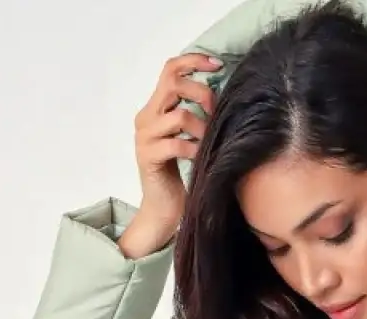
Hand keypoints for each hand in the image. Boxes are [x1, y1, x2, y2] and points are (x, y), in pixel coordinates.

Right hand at [126, 51, 222, 246]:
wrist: (163, 210)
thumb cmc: (181, 175)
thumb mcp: (189, 137)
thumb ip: (195, 114)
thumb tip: (222, 93)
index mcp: (154, 108)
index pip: (170, 69)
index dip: (194, 61)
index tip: (217, 65)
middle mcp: (146, 118)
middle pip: (173, 83)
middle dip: (201, 92)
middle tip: (216, 112)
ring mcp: (144, 137)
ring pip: (178, 115)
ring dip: (202, 127)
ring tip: (210, 142)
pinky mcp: (148, 157)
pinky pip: (177, 144)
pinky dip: (194, 149)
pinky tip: (201, 157)